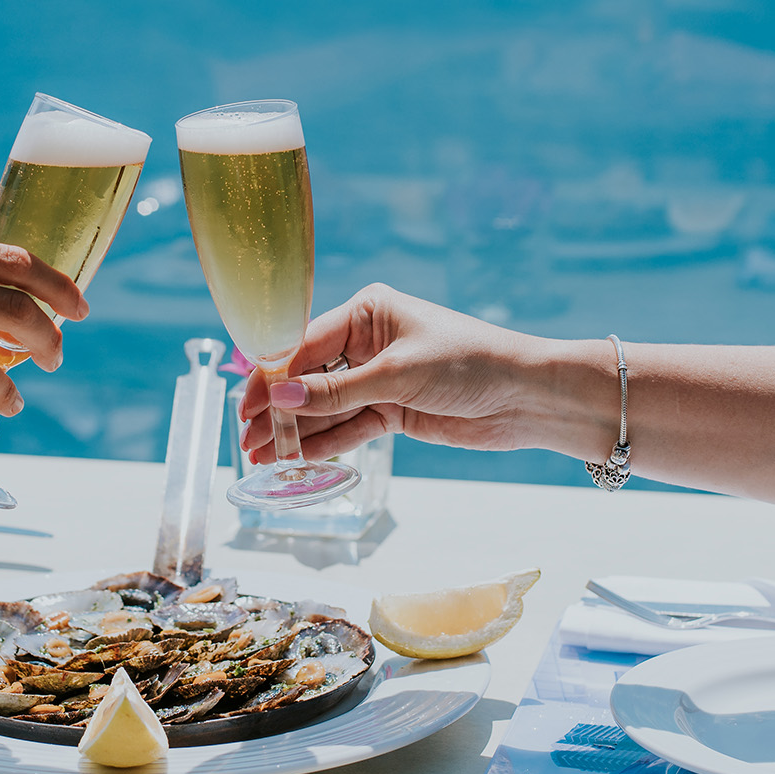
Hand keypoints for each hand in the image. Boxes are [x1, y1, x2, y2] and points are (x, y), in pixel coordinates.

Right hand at [239, 285, 543, 462]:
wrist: (528, 396)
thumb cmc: (471, 363)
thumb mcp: (398, 375)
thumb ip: (337, 393)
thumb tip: (282, 399)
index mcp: (366, 313)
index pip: (303, 344)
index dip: (272, 376)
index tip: (246, 404)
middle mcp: (367, 343)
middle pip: (308, 378)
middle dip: (278, 409)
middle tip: (246, 438)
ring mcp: (379, 379)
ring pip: (325, 408)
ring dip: (296, 432)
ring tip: (260, 457)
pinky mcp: (393, 411)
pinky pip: (348, 428)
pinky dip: (324, 444)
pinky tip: (296, 460)